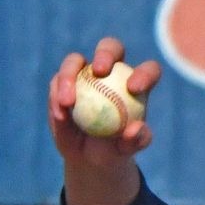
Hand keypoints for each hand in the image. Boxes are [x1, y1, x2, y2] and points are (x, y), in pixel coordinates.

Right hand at [49, 36, 162, 204]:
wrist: (88, 156)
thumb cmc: (115, 150)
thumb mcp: (127, 150)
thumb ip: (137, 140)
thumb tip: (136, 128)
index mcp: (136, 83)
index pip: (148, 71)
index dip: (144, 73)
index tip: (134, 88)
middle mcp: (111, 71)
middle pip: (110, 48)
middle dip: (105, 53)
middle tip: (99, 71)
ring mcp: (83, 74)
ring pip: (74, 61)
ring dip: (69, 76)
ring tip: (68, 103)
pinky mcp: (61, 83)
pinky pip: (56, 82)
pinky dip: (56, 96)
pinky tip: (60, 115)